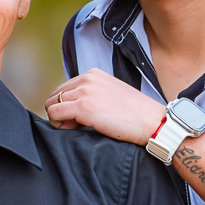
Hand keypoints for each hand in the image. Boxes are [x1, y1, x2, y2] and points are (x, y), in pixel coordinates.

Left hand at [44, 68, 165, 145]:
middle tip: (73, 126)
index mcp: (94, 74)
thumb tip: (75, 108)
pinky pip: (55, 114)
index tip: (75, 118)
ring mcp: (85, 92)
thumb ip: (94, 94)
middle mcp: (87, 79)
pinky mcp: (83, 107)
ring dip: (58, 119)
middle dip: (59, 111)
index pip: (64, 88)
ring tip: (75, 129)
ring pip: (52, 104)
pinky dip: (58, 124)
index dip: (65, 105)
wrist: (152, 121)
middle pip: (55, 95)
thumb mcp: (112, 94)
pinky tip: (74, 130)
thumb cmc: (136, 113)